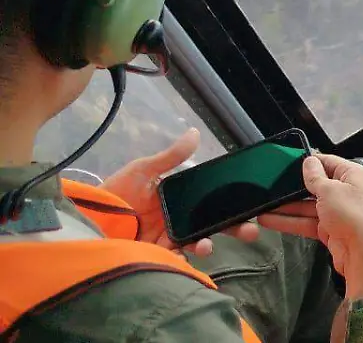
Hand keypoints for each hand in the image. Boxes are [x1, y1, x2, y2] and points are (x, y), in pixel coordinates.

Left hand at [100, 128, 259, 255]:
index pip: (209, 201)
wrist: (84, 219)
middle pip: (210, 224)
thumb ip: (170, 156)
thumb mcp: (142, 170)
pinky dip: (185, 258)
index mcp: (177, 199)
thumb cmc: (114, 193)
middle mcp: (176, 219)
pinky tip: (189, 254)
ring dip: (208, 243)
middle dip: (233, 227)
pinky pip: (176, 258)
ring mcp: (166, 238)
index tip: (250, 204)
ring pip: (197, 242)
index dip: (230, 204)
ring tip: (208, 245)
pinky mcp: (154, 254)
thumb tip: (195, 132)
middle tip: (251, 229)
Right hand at [259, 154, 362, 299]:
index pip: (327, 161)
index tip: (287, 162)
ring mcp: (336, 211)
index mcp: (351, 175)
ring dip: (286, 206)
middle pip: (315, 185)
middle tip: (270, 185)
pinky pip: (306, 221)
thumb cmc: (351, 215)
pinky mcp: (328, 228)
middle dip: (293, 187)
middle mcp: (345, 191)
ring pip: (307, 205)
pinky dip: (290, 221)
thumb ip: (316, 176)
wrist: (361, 253)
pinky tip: (270, 220)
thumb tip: (309, 161)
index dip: (308, 162)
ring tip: (263, 205)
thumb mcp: (330, 190)